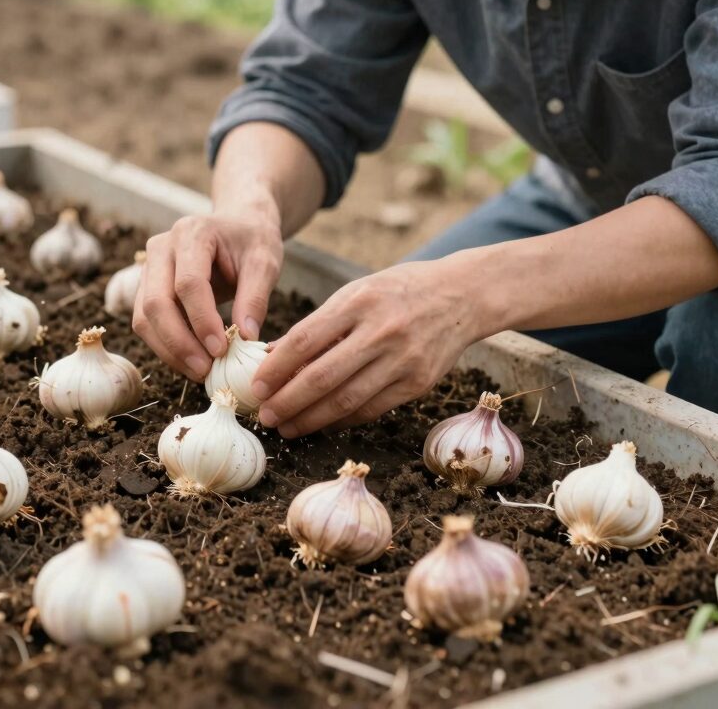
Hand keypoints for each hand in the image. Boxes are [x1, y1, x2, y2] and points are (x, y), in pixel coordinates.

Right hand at [132, 212, 282, 381]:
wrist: (238, 224)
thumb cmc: (252, 241)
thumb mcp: (265, 262)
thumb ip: (256, 297)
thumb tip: (246, 338)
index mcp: (192, 233)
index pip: (188, 283)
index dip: (202, 320)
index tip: (221, 349)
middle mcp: (161, 248)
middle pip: (156, 302)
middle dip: (178, 342)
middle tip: (205, 370)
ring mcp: (149, 267)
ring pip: (144, 317)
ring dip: (168, 350)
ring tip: (199, 371)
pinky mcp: (147, 287)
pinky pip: (146, 322)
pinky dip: (165, 346)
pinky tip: (191, 360)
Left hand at [251, 257, 485, 436]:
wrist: (462, 295)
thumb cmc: (398, 290)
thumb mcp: (356, 292)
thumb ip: (318, 324)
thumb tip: (273, 354)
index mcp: (358, 301)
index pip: (306, 339)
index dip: (276, 368)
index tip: (255, 386)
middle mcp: (381, 331)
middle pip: (323, 376)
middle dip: (288, 401)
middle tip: (265, 415)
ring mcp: (403, 359)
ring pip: (347, 400)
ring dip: (311, 419)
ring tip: (287, 426)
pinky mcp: (418, 383)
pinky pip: (372, 409)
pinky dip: (342, 420)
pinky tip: (322, 423)